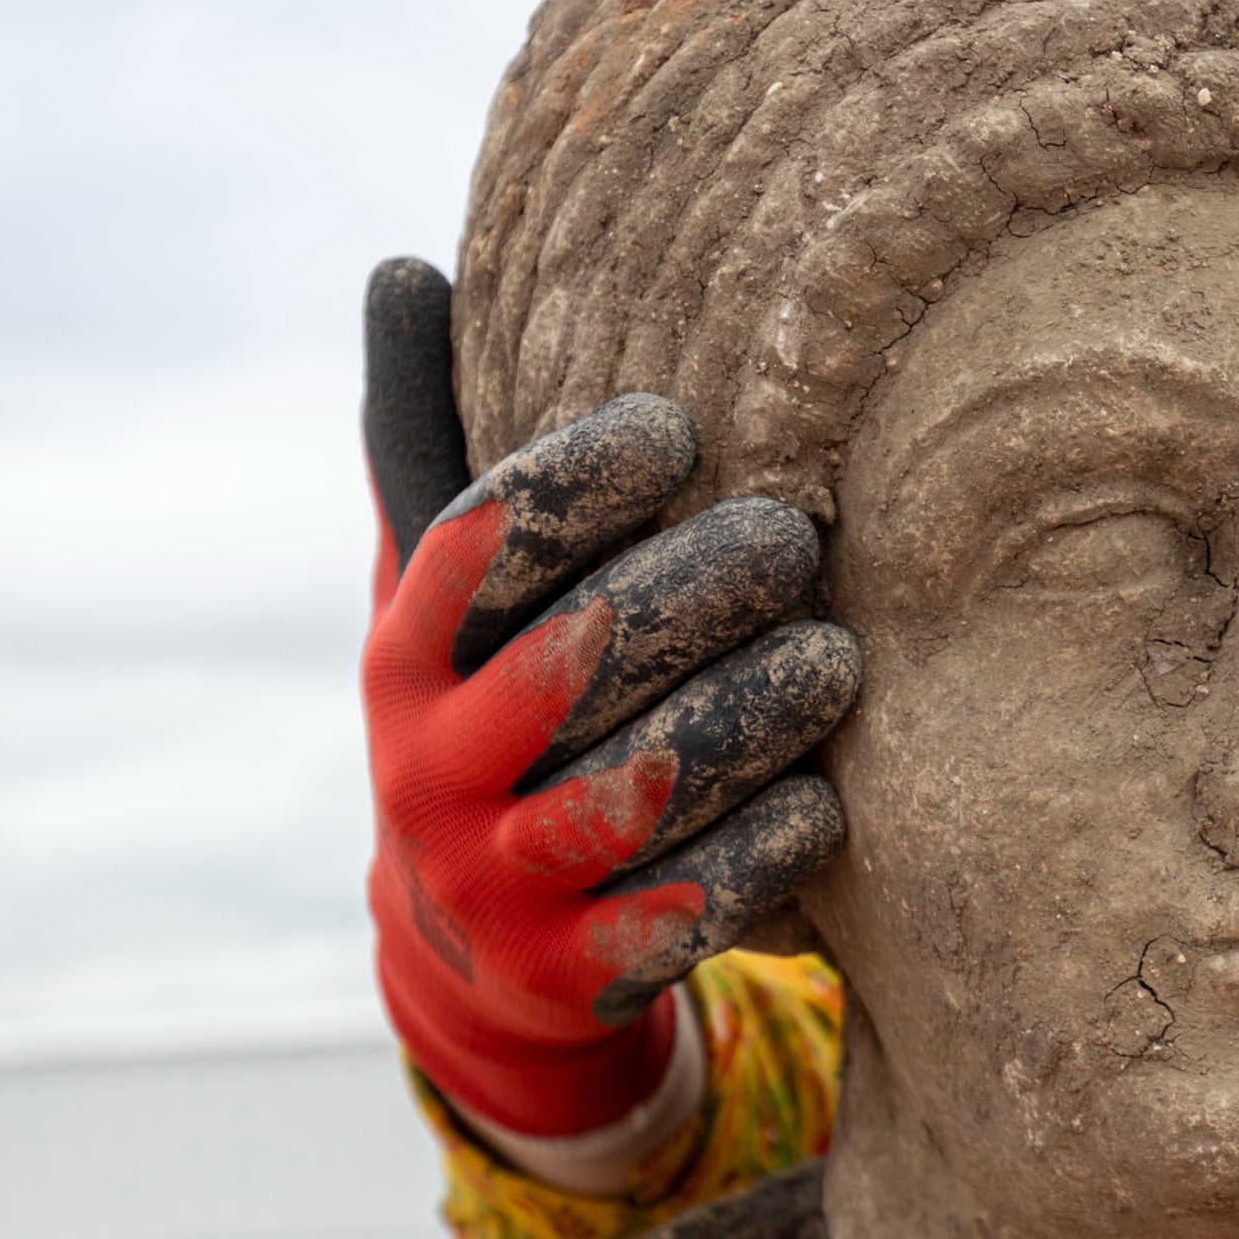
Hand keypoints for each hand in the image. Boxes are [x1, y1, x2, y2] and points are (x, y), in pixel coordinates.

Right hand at [360, 258, 861, 1137]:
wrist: (477, 955)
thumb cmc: (492, 720)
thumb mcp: (444, 601)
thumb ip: (434, 449)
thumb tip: (407, 266)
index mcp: (402, 659)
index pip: (478, 551)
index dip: (576, 482)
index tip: (680, 426)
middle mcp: (432, 770)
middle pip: (572, 662)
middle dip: (692, 591)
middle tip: (796, 539)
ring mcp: (500, 881)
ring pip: (638, 787)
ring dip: (748, 716)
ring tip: (836, 657)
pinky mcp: (572, 973)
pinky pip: (679, 910)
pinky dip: (758, 852)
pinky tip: (829, 802)